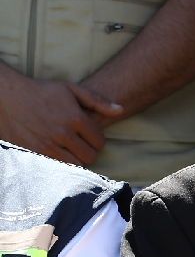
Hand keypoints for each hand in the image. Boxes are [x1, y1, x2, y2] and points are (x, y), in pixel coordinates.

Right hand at [0, 74, 119, 165]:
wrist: (7, 97)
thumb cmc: (42, 92)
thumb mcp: (71, 89)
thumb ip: (97, 101)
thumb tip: (120, 110)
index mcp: (75, 118)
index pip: (100, 142)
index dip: (97, 139)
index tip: (90, 135)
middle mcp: (62, 134)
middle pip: (90, 157)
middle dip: (89, 151)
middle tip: (81, 144)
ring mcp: (47, 145)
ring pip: (75, 165)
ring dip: (75, 158)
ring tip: (70, 148)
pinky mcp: (33, 152)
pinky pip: (56, 166)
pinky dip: (60, 162)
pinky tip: (57, 151)